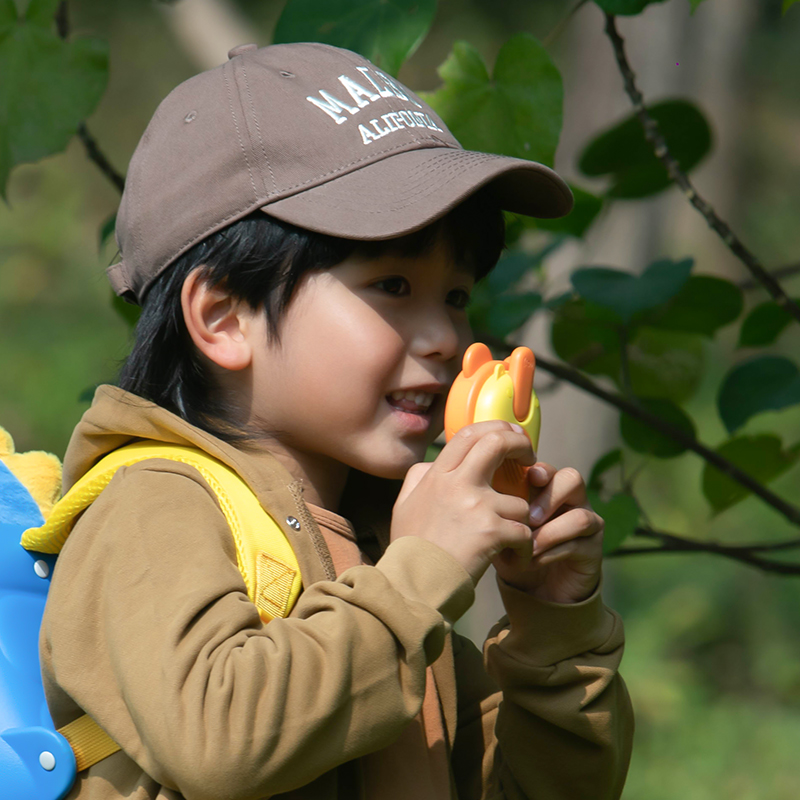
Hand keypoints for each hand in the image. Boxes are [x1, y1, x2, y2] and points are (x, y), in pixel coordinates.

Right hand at [391, 421, 535, 585]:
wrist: (412, 586)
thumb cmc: (410, 550)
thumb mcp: (404, 505)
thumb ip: (419, 479)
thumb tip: (432, 465)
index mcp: (436, 475)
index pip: (469, 433)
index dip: (495, 428)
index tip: (509, 436)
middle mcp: (456, 483)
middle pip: (498, 442)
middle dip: (521, 445)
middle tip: (531, 459)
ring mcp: (475, 506)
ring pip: (519, 500)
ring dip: (519, 522)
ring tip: (507, 542)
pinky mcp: (492, 531)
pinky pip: (524, 532)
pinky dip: (523, 548)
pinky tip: (510, 558)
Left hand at [492, 464, 603, 603]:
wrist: (533, 588)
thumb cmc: (514, 549)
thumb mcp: (499, 527)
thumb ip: (493, 508)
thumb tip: (477, 492)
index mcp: (545, 488)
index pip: (546, 469)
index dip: (537, 470)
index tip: (525, 480)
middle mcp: (570, 500)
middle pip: (572, 480)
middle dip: (549, 497)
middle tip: (529, 517)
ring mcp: (586, 523)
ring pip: (581, 516)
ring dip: (551, 531)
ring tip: (529, 544)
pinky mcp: (593, 549)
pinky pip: (579, 544)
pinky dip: (553, 552)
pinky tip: (534, 560)